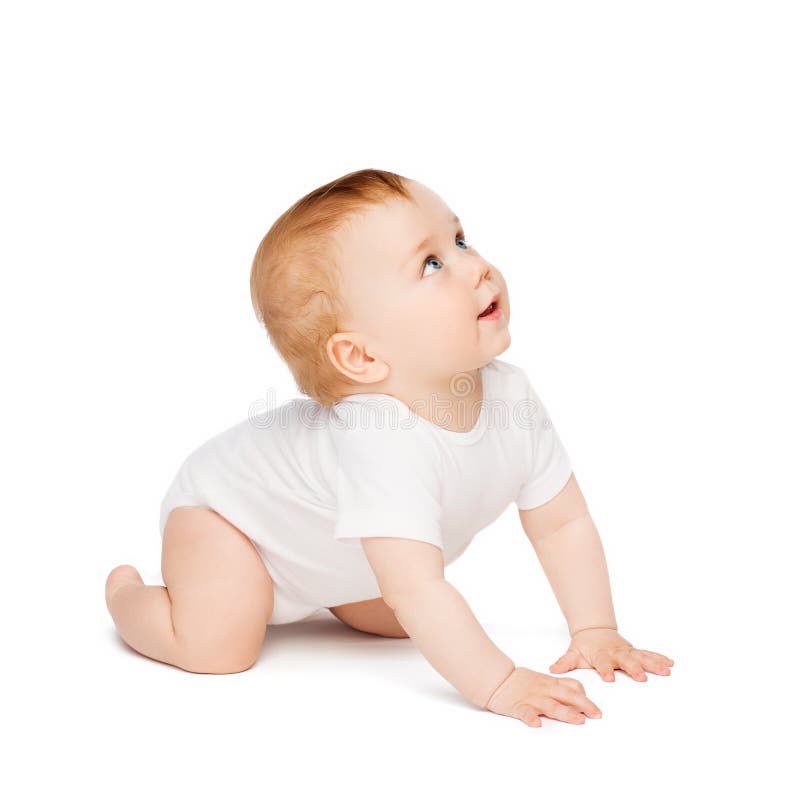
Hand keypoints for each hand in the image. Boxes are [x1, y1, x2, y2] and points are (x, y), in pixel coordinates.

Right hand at [485, 666, 601, 727]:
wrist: (497, 678)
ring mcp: (531, 698)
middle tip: (597, 715)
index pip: (571, 686)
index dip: (584, 696)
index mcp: (549, 682)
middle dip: (584, 705)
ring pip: (550, 705)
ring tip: (578, 720)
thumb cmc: (520, 681)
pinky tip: (536, 725)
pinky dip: (530, 718)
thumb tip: (579, 692)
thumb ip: (558, 686)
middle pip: (566, 695)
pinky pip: (525, 712)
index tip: (594, 708)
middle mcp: (543, 690)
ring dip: (565, 713)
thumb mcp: (542, 679)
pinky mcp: (517, 706)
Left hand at [550, 627, 674, 681]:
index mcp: (600, 654)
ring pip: (641, 656)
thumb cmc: (585, 645)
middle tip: (642, 677)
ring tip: (666, 670)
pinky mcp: (635, 651)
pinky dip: (659, 658)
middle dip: (634, 668)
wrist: (594, 629)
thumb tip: (553, 670)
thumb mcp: (573, 653)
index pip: (602, 662)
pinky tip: (670, 663)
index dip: (605, 670)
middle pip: (625, 660)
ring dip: (653, 663)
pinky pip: (648, 654)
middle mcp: (616, 652)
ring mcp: (627, 651)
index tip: (609, 679)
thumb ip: (565, 662)